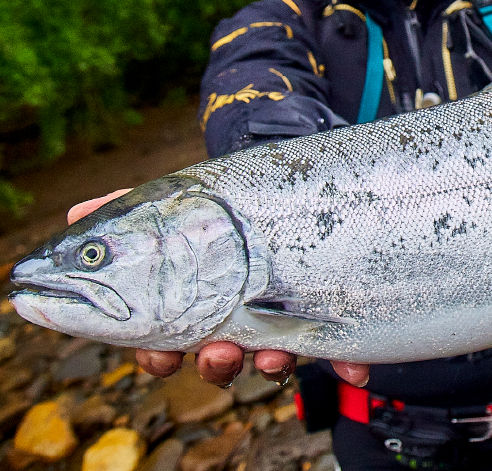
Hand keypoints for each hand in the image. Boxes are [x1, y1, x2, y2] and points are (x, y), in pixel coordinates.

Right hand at [68, 191, 369, 387]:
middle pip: (219, 357)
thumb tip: (75, 211)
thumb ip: (129, 209)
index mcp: (193, 305)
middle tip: (218, 351)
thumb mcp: (179, 202)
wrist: (288, 185)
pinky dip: (346, 361)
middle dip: (216, 362)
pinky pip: (338, 347)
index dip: (160, 355)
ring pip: (272, 356)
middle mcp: (236, 321)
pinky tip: (354, 367)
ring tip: (273, 355)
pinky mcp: (326, 315)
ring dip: (270, 363)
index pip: (166, 342)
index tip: (159, 355)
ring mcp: (281, 321)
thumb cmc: (224, 203)